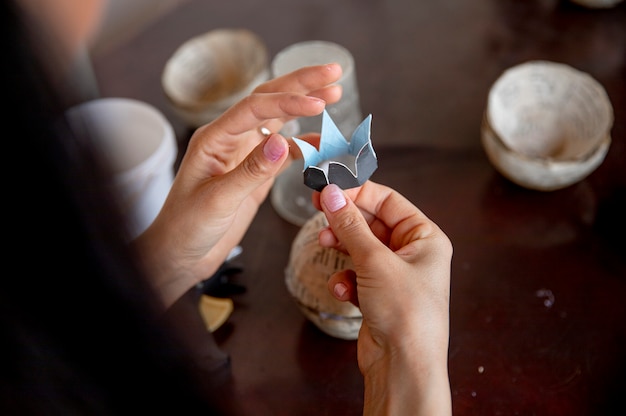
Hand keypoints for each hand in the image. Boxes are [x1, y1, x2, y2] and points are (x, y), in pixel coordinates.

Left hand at [134, 64, 341, 307]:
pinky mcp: (256, 173)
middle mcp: (230, 140)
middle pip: (269, 101)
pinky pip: (285, 152)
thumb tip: (284, 141)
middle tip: (334, 71)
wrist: (181, 255)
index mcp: (214, 139)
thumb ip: (252, 171)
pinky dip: (305, 145)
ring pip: (279, 121)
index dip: (288, 101)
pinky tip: (324, 143)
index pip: (255, 108)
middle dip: (301, 84)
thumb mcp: (218, 200)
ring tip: (334, 94)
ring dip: (305, 107)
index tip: (318, 103)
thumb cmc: (187, 227)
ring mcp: (245, 155)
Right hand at [314, 182, 451, 414]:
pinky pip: (356, 275)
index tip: (328, 189)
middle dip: (345, 220)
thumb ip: (350, 225)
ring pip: (360, 248)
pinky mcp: (379, 296)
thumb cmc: (406, 313)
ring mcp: (395, 276)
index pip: (388, 201)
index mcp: (425, 238)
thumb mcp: (375, 260)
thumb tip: (331, 194)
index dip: (357, 192)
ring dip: (341, 246)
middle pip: (372, 223)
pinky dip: (346, 278)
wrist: (404, 366)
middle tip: (318, 211)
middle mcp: (413, 254)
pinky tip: (343, 289)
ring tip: (325, 244)